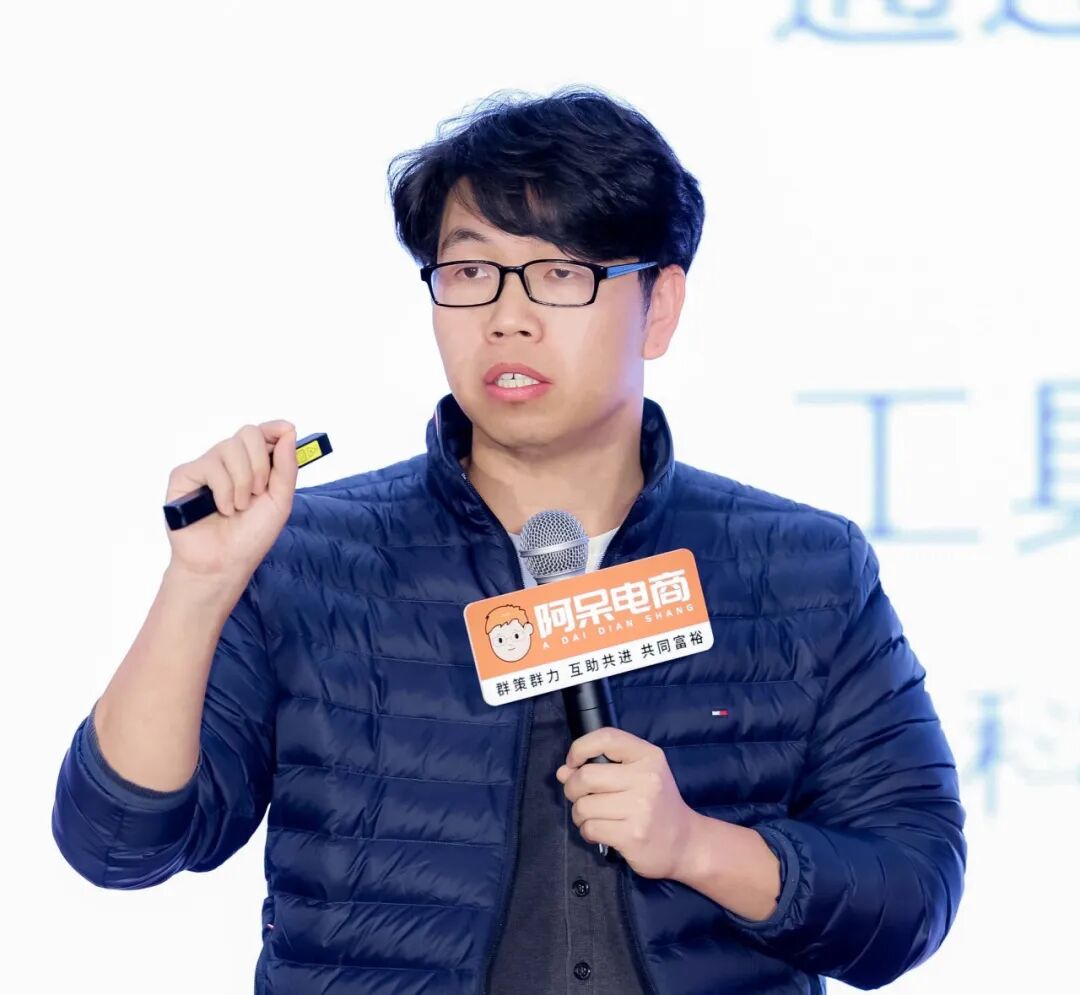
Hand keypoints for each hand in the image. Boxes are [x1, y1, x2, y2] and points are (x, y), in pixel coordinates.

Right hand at [164, 420, 297, 582]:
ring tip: (238, 508)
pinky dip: (224, 491)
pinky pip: (211, 466)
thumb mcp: (280, 501)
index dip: (274, 428)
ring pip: (229, 448)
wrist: (224, 563)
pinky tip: (222, 509)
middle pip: (248, 433)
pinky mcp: (184, 475)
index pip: (262, 433)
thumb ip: (286, 467)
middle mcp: (229, 461)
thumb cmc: (251, 535)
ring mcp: (206, 466)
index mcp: (253, 465)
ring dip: (242, 483)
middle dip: (260, 464)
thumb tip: (289, 431)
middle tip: (258, 492)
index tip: (286, 430)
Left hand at [555, 727, 697, 879]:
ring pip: (583, 806)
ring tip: (593, 817)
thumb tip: (563, 772)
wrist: (686, 842)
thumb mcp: (638, 774)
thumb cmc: (657, 804)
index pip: (606, 738)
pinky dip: (587, 831)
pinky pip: (590, 828)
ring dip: (579, 814)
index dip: (579, 748)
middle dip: (572, 788)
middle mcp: (646, 778)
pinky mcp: (632, 835)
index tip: (573, 763)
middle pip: (586, 776)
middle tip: (579, 797)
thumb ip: (601, 767)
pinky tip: (601, 832)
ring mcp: (640, 808)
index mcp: (648, 756)